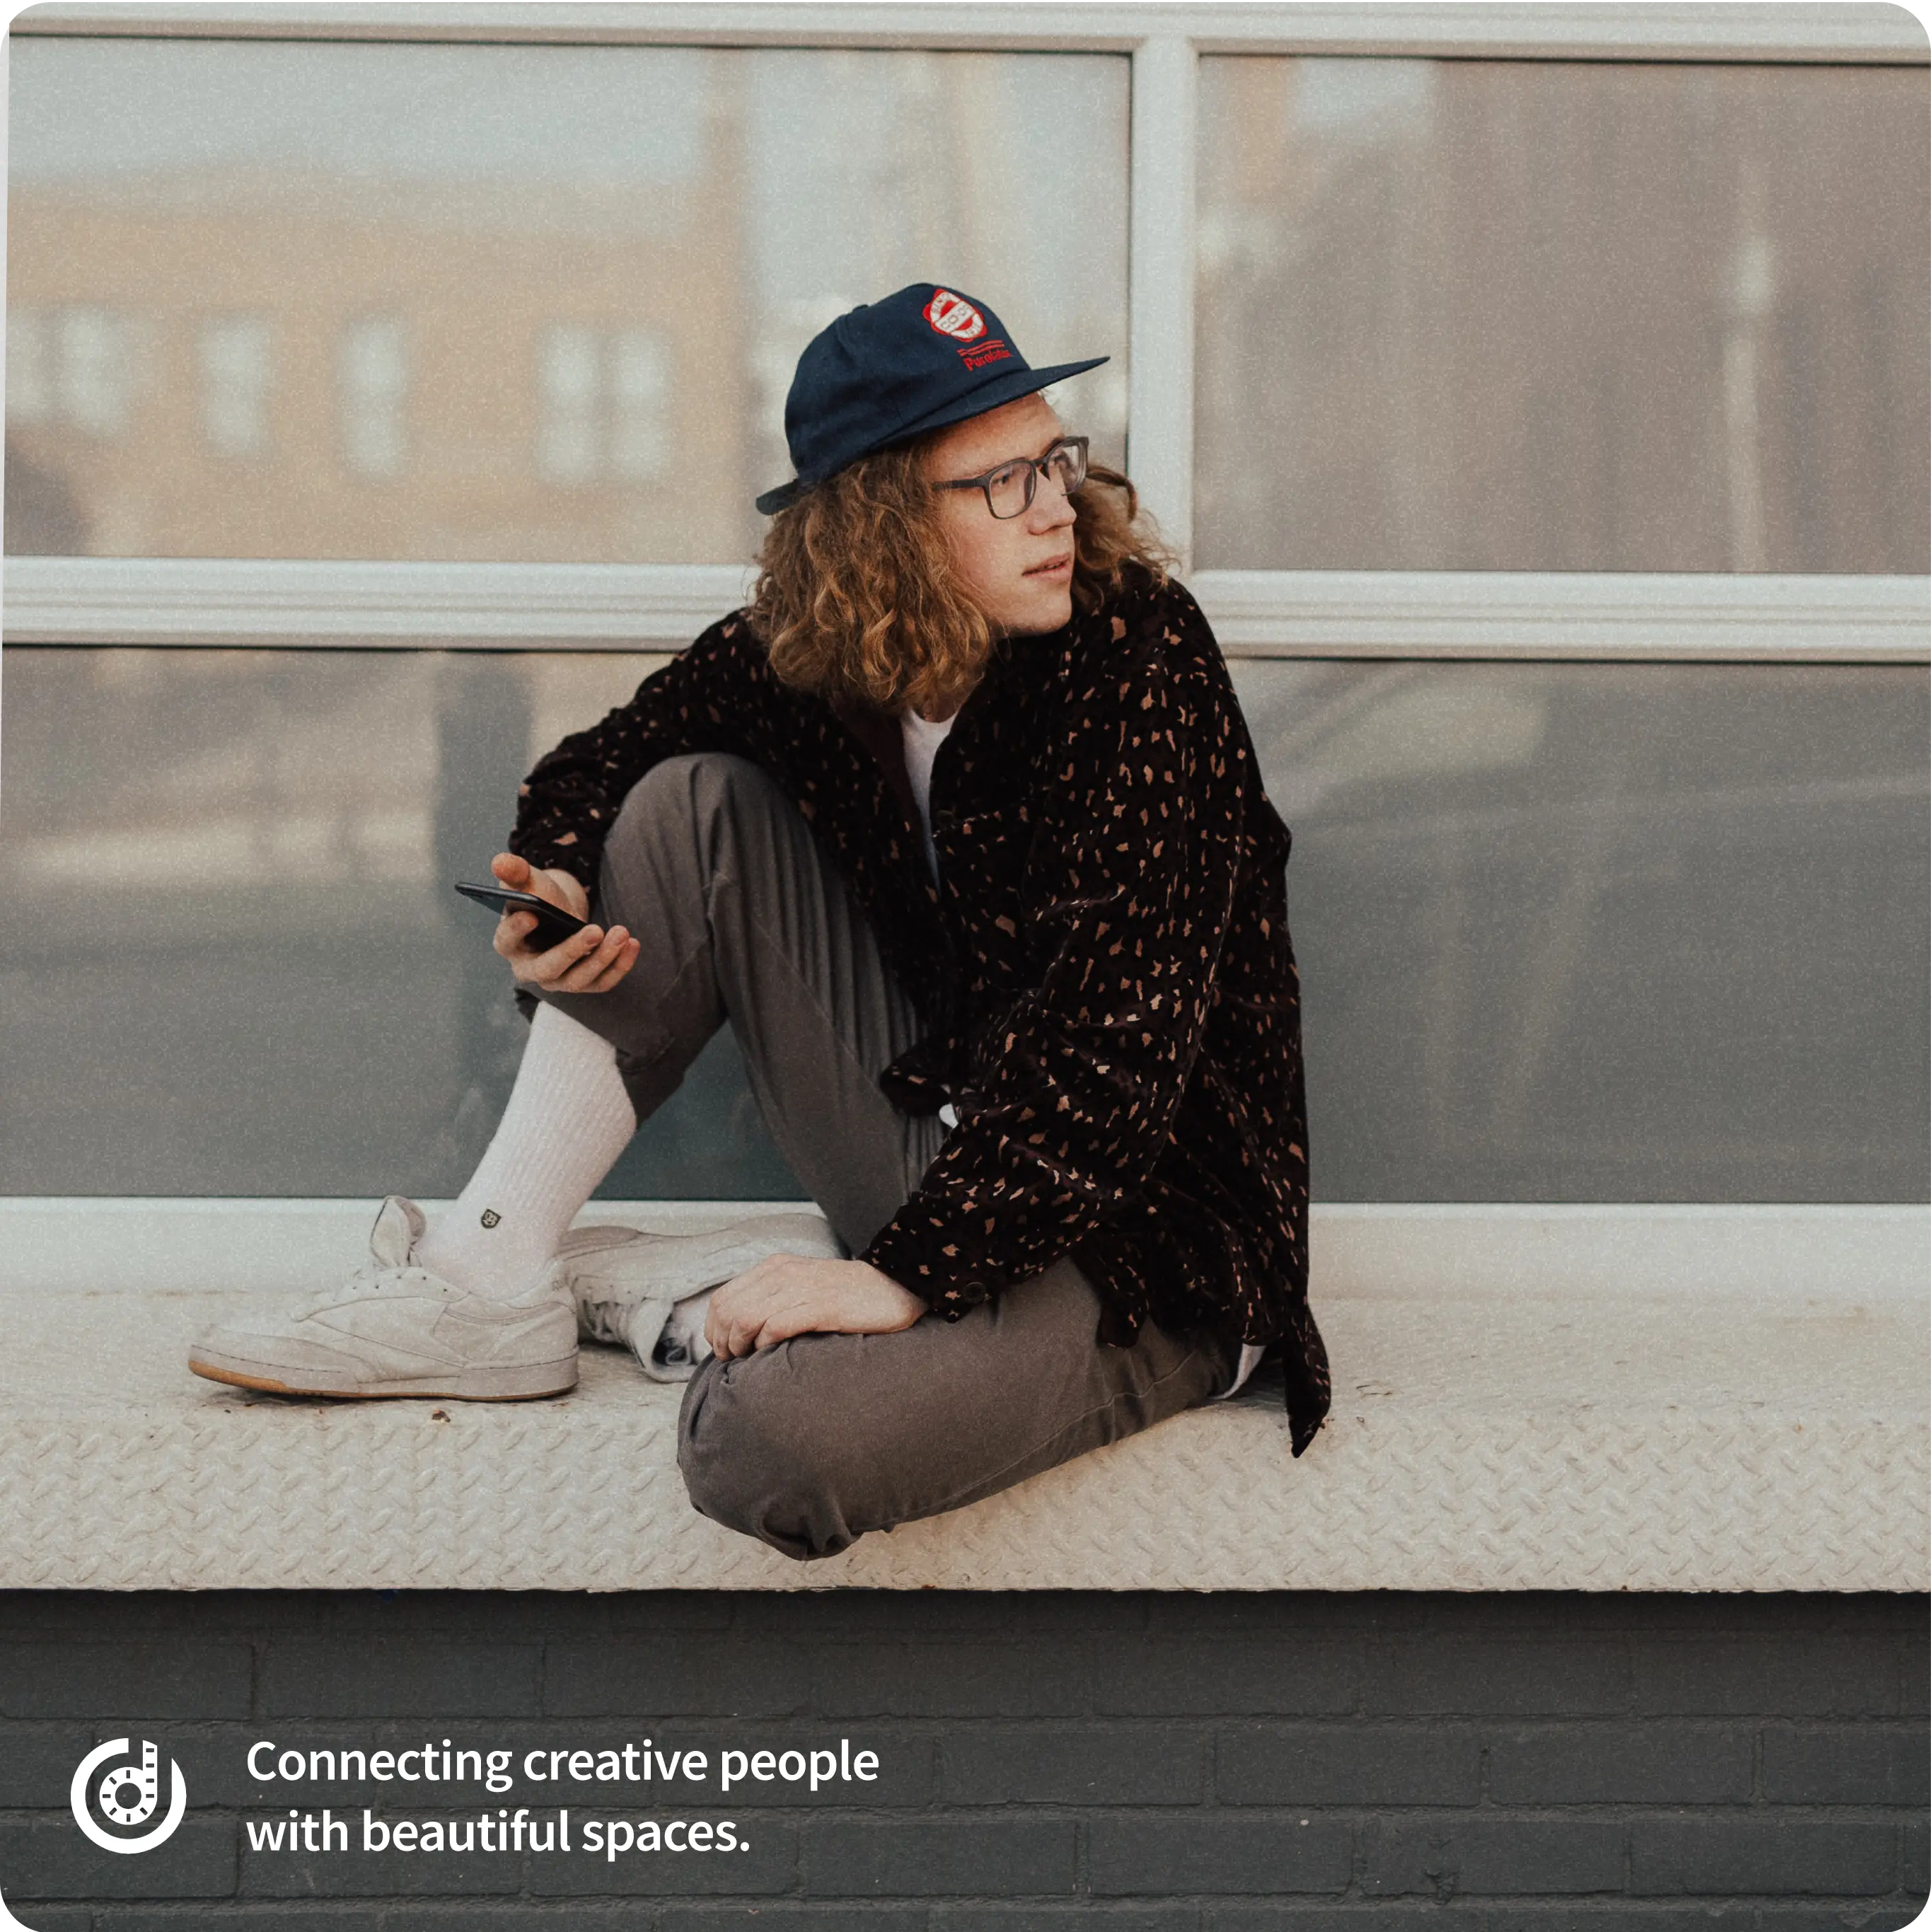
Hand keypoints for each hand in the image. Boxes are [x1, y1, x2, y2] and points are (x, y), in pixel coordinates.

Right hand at [489, 851, 640, 992]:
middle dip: (572, 951)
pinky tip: (633, 943)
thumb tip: (499, 861)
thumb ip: (514, 871)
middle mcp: (530, 969)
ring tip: (622, 933)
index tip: (532, 914)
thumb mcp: (527, 881)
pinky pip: (603, 982)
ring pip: (579, 980)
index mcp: (508, 944)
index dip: (517, 929)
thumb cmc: (538, 898)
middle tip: (594, 931)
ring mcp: (558, 980)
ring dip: (603, 958)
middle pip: (547, 969)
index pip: (507, 941)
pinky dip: (620, 965)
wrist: (561, 911)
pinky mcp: (584, 983)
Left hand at [704, 1256, 925, 1359]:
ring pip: (746, 1317)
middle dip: (723, 1342)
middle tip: (735, 1360)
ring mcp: (802, 1288)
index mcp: (775, 1268)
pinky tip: (772, 1352)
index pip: (722, 1299)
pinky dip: (765, 1344)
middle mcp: (783, 1274)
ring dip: (740, 1345)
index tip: (724, 1350)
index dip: (714, 1330)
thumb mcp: (803, 1287)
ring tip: (750, 1359)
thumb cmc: (848, 1296)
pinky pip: (776, 1325)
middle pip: (728, 1310)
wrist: (895, 1285)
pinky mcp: (821, 1306)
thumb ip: (773, 1300)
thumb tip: (741, 1331)